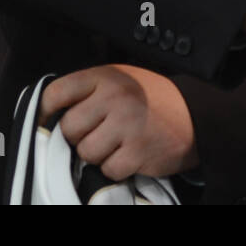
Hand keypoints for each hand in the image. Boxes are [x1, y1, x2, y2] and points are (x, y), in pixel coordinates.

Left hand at [38, 64, 197, 179]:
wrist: (197, 114)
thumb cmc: (153, 98)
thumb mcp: (122, 80)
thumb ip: (90, 91)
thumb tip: (50, 116)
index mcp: (106, 77)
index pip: (57, 93)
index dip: (47, 111)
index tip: (51, 121)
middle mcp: (114, 98)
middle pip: (69, 128)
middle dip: (79, 136)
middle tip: (98, 133)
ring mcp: (127, 125)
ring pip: (86, 152)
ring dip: (99, 154)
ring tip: (118, 144)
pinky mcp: (138, 152)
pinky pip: (108, 169)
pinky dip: (118, 167)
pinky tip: (131, 154)